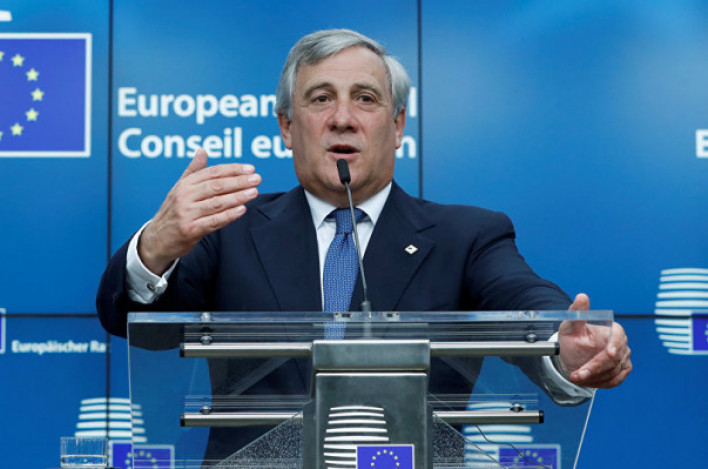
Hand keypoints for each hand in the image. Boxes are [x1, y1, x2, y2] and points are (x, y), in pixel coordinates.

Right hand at [138, 148, 260, 273]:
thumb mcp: (180, 189)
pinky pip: (213, 221)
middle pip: (216, 186)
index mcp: (185, 184)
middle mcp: (184, 196)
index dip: (233, 169)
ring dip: (237, 197)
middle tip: (257, 179)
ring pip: (216, 203)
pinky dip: (228, 215)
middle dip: (238, 182)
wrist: (157, 239)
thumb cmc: (174, 211)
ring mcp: (187, 213)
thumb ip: (193, 171)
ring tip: (254, 192)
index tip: (250, 169)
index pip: (212, 173)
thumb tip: (202, 151)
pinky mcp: (190, 230)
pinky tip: (242, 210)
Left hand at [557, 293, 631, 387]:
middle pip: (614, 359)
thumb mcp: (570, 325)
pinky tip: (586, 382)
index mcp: (613, 330)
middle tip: (577, 374)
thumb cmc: (572, 337)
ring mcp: (623, 359)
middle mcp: (622, 345)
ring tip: (575, 377)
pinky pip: (615, 380)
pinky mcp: (621, 371)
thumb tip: (582, 296)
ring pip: (613, 372)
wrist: (571, 354)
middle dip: (594, 367)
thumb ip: (577, 312)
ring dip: (594, 377)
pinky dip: (601, 383)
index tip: (609, 353)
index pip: (618, 337)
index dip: (615, 346)